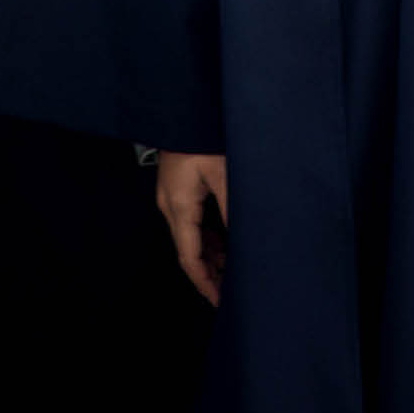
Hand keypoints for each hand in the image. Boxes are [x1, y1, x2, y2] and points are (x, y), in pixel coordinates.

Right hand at [155, 151, 229, 305]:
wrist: (180, 111)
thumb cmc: (200, 137)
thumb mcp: (222, 173)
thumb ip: (231, 207)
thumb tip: (243, 239)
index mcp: (179, 207)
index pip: (190, 257)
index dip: (205, 282)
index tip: (220, 301)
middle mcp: (170, 207)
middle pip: (188, 251)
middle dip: (209, 274)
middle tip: (232, 293)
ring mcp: (171, 199)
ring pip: (189, 239)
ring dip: (210, 257)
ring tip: (232, 274)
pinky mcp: (176, 191)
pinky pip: (191, 224)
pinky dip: (207, 239)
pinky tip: (225, 245)